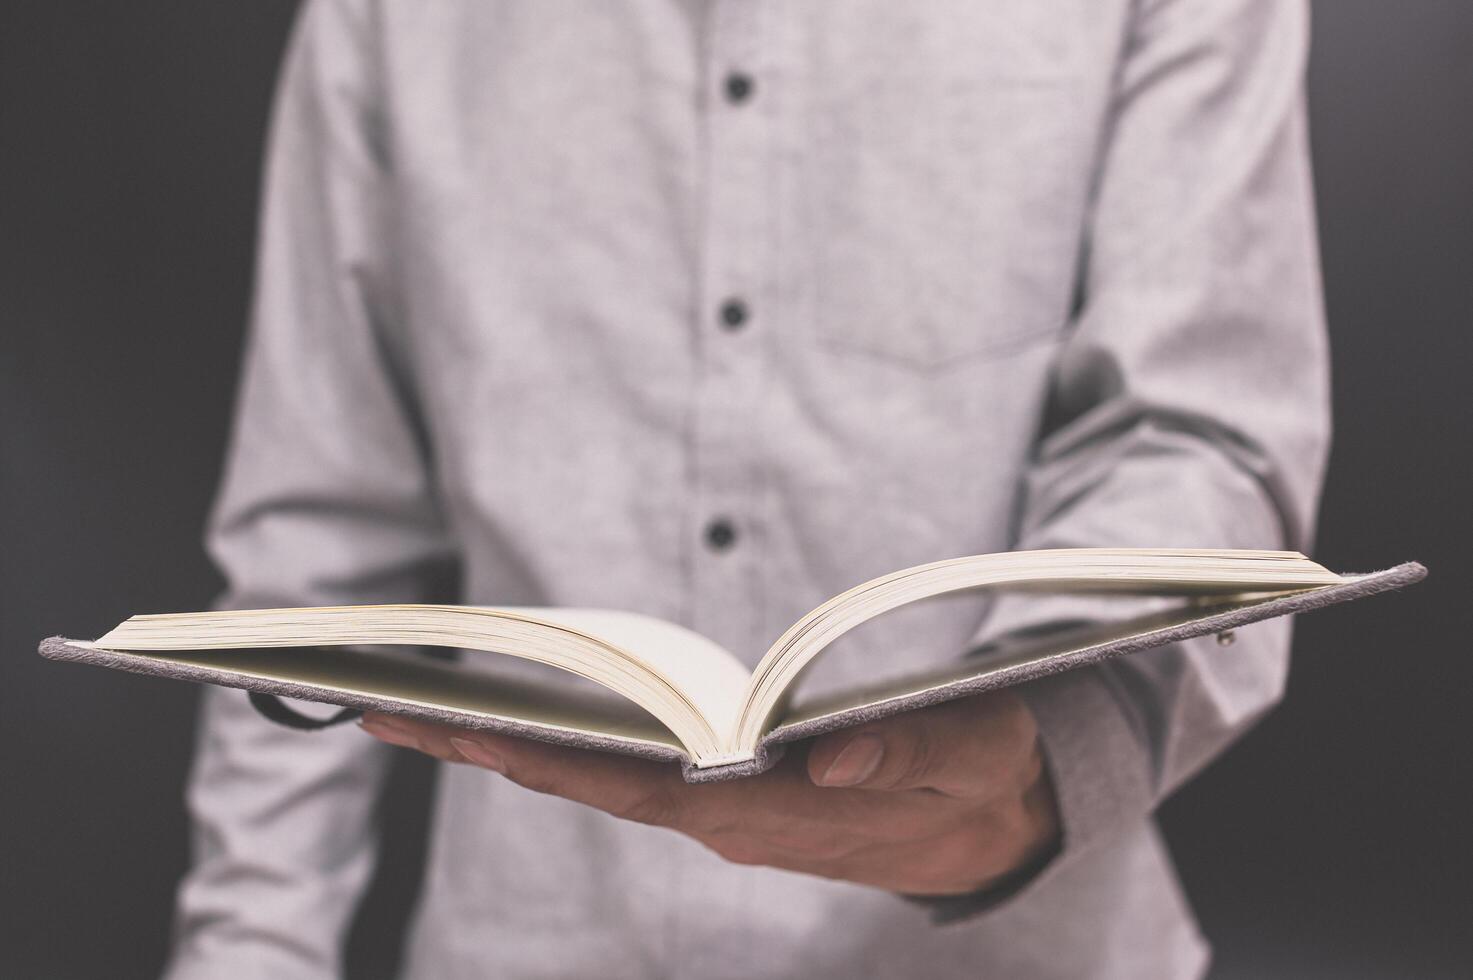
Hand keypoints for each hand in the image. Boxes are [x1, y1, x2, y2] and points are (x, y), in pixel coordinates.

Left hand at [360, 690, 1059, 895]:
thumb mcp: (972, 752)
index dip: (550, 762)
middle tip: (390, 712)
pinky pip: (639, 781)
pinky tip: (535, 729)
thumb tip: (819, 754)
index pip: (641, 787)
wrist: (1000, 828)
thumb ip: (907, 749)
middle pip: (597, 788)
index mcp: (773, 813)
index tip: (464, 732)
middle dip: (493, 752)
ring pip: (609, 786)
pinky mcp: (737, 802)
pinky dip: (576, 756)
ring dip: (523, 753)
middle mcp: (732, 822)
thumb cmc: (984, 775)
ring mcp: (730, 817)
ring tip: (434, 713)